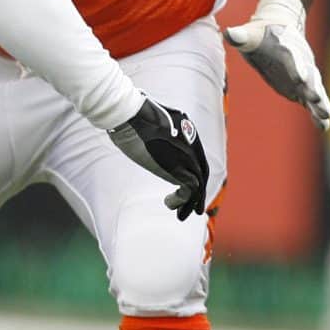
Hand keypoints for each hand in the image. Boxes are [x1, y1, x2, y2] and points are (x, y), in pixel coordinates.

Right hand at [107, 96, 208, 220]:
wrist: (129, 114)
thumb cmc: (128, 116)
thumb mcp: (147, 123)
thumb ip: (155, 132)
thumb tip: (145, 137)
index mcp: (184, 125)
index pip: (195, 154)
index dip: (192, 171)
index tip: (185, 185)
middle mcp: (191, 138)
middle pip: (201, 169)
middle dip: (199, 192)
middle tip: (194, 209)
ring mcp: (188, 153)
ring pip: (198, 182)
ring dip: (190, 201)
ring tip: (181, 215)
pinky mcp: (180, 166)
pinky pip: (190, 188)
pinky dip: (182, 200)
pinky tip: (168, 204)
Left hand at [224, 0, 329, 129]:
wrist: (277, 31)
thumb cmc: (260, 34)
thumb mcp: (250, 34)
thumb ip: (241, 36)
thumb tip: (229, 33)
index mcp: (287, 49)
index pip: (293, 57)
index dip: (296, 66)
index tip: (300, 76)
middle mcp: (300, 63)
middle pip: (309, 75)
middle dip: (312, 87)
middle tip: (317, 98)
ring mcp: (303, 77)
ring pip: (314, 90)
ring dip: (320, 102)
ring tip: (326, 116)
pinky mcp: (300, 88)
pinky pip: (311, 102)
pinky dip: (317, 113)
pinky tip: (324, 126)